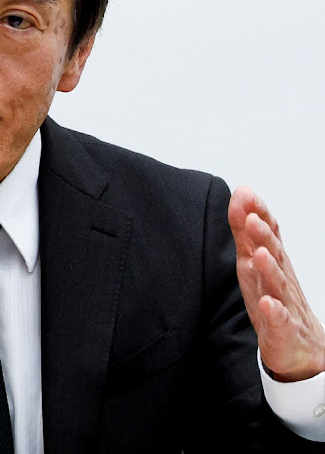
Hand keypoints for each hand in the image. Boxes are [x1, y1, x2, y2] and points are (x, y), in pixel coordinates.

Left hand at [229, 186, 324, 381]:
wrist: (299, 346)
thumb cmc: (273, 297)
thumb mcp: (253, 261)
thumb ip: (245, 230)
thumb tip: (239, 195)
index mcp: (272, 261)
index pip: (268, 233)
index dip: (257, 214)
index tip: (245, 193)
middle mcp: (280, 278)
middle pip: (273, 253)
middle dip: (262, 235)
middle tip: (251, 218)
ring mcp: (283, 302)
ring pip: (277, 283)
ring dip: (268, 268)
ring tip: (259, 253)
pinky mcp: (282, 328)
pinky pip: (279, 319)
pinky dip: (274, 311)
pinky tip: (268, 304)